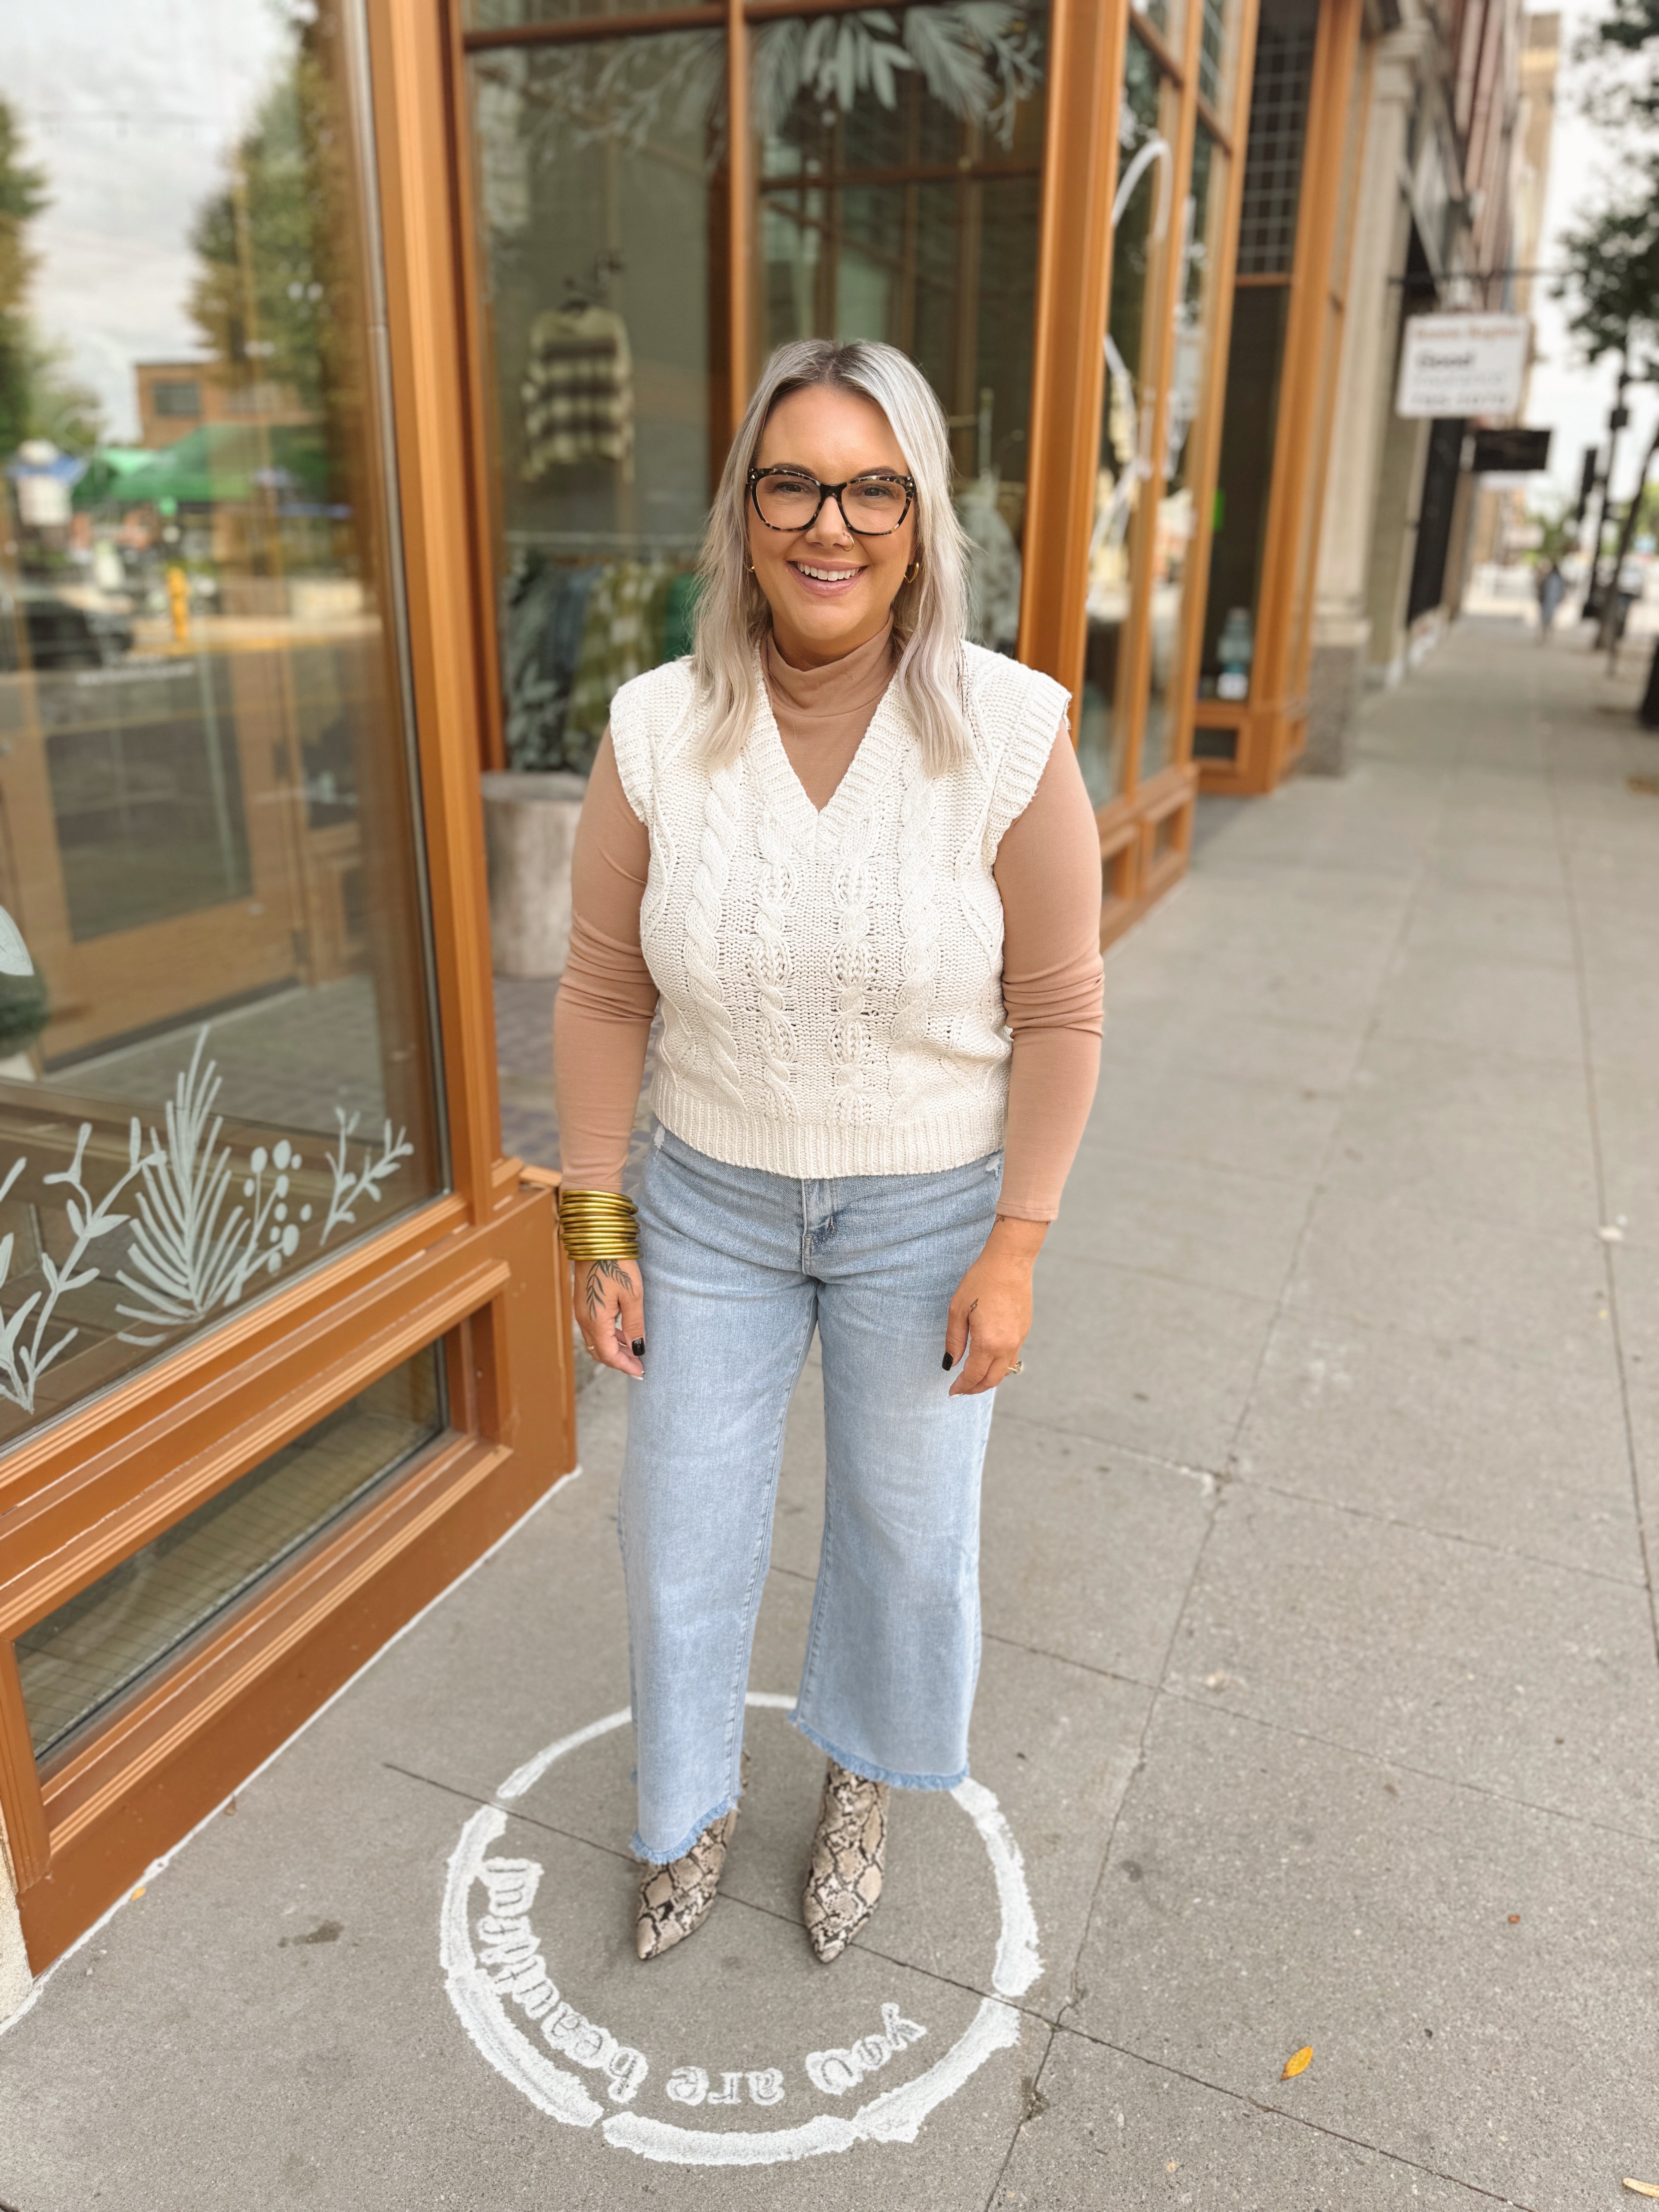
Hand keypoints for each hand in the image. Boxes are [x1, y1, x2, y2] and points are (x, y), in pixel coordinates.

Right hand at [576, 1256, 645, 1377]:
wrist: (595, 1240)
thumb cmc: (616, 1264)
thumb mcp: (633, 1296)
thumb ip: (634, 1324)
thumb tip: (637, 1348)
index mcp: (595, 1321)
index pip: (608, 1354)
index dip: (624, 1365)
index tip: (640, 1372)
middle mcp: (584, 1319)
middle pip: (599, 1351)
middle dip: (618, 1361)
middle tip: (637, 1365)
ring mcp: (581, 1310)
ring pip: (595, 1340)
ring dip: (613, 1349)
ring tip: (632, 1351)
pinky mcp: (582, 1302)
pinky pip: (593, 1328)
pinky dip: (607, 1336)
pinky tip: (621, 1333)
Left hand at [943, 1216, 1045, 1394]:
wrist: (1009, 1263)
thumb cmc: (980, 1282)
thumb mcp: (957, 1309)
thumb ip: (954, 1340)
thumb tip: (950, 1363)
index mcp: (988, 1342)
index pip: (974, 1375)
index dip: (962, 1386)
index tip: (952, 1391)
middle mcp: (1007, 1345)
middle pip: (992, 1380)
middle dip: (975, 1389)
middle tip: (962, 1390)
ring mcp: (1019, 1339)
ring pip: (1005, 1371)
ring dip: (989, 1380)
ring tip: (974, 1380)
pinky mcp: (1024, 1330)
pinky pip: (1012, 1357)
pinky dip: (999, 1367)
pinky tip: (988, 1361)